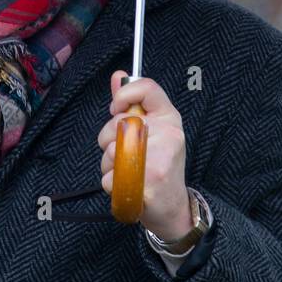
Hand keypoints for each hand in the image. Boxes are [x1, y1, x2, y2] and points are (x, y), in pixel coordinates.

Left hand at [96, 70, 191, 240]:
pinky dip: (111, 184)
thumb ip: (132, 103)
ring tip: (126, 171)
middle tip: (122, 151)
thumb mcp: (152, 131)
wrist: (173, 207)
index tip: (116, 110)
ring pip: (111, 151)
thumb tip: (118, 75)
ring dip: (109, 164)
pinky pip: (111, 177)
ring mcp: (160, 158)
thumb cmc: (159, 165)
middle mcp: (169, 134)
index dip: (123, 96)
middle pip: (119, 122)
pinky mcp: (150, 183)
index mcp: (169, 118)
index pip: (147, 88)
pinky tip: (127, 186)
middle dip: (108, 138)